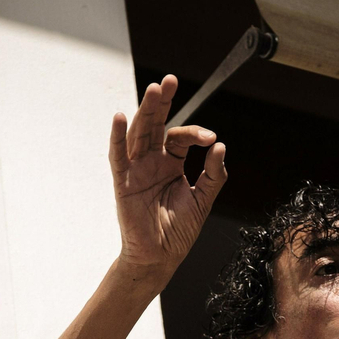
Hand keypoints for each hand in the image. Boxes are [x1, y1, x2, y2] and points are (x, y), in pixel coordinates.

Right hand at [108, 75, 227, 277]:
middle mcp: (152, 162)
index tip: (210, 139)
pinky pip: (118, 156)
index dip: (195, 133)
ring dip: (145, 111)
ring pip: (139, 134)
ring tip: (154, 90)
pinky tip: (120, 117)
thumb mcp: (203, 199)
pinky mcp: (123, 182)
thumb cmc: (178, 231)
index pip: (180, 137)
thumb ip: (214, 174)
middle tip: (169, 80)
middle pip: (156, 125)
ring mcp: (136, 170)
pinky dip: (117, 137)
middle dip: (162, 102)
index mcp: (171, 163)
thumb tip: (221, 146)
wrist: (161, 257)